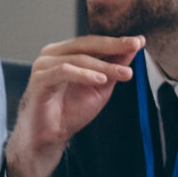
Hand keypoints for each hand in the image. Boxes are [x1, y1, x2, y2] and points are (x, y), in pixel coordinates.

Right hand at [3, 34, 142, 176]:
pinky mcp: (39, 79)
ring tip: (124, 73)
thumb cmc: (71, 110)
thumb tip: (134, 47)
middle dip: (113, 46)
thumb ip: (114, 66)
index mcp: (65, 53)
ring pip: (78, 59)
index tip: (138, 41)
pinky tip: (100, 80)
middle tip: (134, 46)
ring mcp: (43, 65)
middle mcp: (52, 55)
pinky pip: (63, 71)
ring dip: (104, 66)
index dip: (116, 42)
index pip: (93, 42)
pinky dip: (83, 74)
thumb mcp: (101, 86)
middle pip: (86, 44)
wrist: (50, 135)